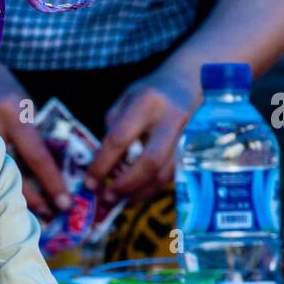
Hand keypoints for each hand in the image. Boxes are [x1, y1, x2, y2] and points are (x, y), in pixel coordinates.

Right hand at [0, 57, 70, 216]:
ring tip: (26, 212)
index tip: (64, 203)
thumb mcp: (23, 107)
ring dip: (10, 196)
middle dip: (32, 199)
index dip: (52, 183)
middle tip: (49, 214)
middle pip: (12, 173)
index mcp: (12, 112)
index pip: (36, 156)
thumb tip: (51, 174)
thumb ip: (32, 136)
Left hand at [85, 65, 198, 203]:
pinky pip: (171, 176)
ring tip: (119, 201)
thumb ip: (113, 131)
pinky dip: (151, 189)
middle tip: (106, 197)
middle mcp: (171, 120)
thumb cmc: (150, 93)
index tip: (89, 182)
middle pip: (149, 162)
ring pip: (164, 174)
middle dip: (125, 185)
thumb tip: (101, 168)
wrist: (189, 82)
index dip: (102, 165)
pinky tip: (135, 194)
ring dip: (139, 193)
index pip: (120, 139)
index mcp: (147, 103)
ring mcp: (187, 136)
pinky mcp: (194, 150)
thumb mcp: (125, 101)